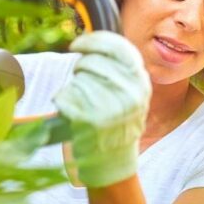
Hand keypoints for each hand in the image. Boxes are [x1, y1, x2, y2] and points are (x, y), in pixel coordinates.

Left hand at [53, 31, 151, 187]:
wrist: (114, 162)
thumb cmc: (117, 123)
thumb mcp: (132, 95)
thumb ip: (120, 70)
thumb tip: (92, 42)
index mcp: (141, 83)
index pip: (117, 46)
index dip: (92, 41)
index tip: (77, 44)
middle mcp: (129, 93)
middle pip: (91, 61)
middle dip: (80, 68)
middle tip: (81, 82)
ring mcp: (110, 107)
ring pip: (77, 79)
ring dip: (72, 88)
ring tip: (82, 103)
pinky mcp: (89, 120)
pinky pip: (65, 95)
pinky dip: (62, 102)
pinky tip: (73, 113)